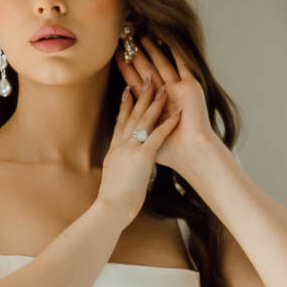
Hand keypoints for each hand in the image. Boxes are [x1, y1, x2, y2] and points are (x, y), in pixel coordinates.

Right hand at [97, 75, 178, 229]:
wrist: (110, 208)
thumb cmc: (112, 199)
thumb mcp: (112, 176)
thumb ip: (118, 166)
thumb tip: (120, 166)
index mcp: (114, 150)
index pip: (121, 122)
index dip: (125, 105)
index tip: (128, 90)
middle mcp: (121, 145)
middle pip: (132, 115)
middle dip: (141, 95)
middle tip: (148, 78)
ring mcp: (131, 149)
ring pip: (144, 120)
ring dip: (155, 102)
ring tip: (163, 87)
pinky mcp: (142, 157)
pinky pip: (158, 135)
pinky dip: (168, 123)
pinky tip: (177, 113)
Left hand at [132, 37, 221, 181]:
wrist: (191, 152)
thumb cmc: (170, 151)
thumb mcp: (145, 136)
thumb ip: (135, 126)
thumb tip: (120, 122)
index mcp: (155, 106)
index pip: (136, 83)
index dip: (126, 69)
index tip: (115, 54)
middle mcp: (166, 95)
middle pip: (147, 70)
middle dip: (136, 55)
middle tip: (125, 37)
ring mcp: (179, 89)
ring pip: (162, 65)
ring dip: (153, 50)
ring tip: (142, 35)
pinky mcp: (191, 87)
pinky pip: (183, 66)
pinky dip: (177, 53)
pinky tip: (169, 40)